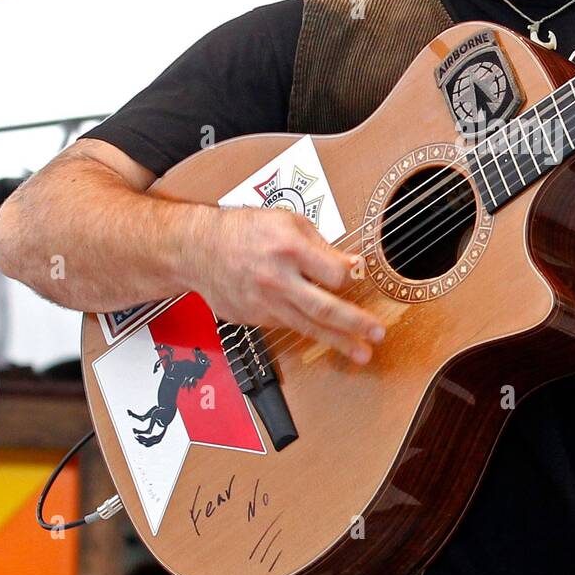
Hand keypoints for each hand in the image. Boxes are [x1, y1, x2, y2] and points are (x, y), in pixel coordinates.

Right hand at [191, 206, 384, 365]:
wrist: (197, 249)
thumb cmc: (243, 230)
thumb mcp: (287, 221)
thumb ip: (322, 245)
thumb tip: (351, 263)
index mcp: (289, 249)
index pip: (333, 274)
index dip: (350, 276)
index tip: (358, 276)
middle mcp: (277, 280)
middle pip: (324, 308)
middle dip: (355, 323)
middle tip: (377, 333)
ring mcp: (265, 303)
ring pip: (308, 327)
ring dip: (338, 341)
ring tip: (361, 352)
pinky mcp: (256, 318)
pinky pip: (288, 325)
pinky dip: (307, 329)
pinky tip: (324, 335)